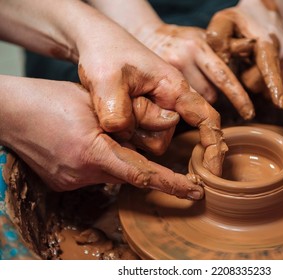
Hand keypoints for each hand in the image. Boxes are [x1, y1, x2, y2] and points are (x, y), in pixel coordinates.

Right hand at [0, 76, 204, 198]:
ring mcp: (72, 181)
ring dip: (119, 157)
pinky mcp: (64, 183)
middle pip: (130, 172)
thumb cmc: (50, 99)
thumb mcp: (94, 102)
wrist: (9, 113)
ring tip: (102, 134)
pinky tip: (90, 142)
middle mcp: (83, 173)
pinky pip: (96, 174)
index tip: (194, 191)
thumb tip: (158, 129)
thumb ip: (128, 118)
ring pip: (113, 173)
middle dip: (143, 162)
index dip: (172, 184)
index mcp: (92, 151)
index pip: (143, 173)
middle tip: (151, 147)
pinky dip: (103, 161)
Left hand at [76, 20, 226, 175]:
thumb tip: (126, 133)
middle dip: (138, 128)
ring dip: (125, 128)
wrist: (97, 43)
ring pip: (148, 141)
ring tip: (110, 101)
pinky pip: (136, 137)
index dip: (213, 145)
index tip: (214, 170)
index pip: (206, 118)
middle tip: (114, 98)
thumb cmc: (107, 52)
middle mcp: (170, 103)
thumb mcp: (107, 78)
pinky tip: (109, 111)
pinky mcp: (143, 117)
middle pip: (163, 139)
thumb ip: (118, 109)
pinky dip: (121, 130)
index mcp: (174, 88)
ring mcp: (156, 112)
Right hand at [138, 24, 254, 119]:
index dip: (238, 97)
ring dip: (197, 99)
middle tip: (205, 86)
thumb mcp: (205, 38)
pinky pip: (178, 103)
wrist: (147, 34)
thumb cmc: (184, 40)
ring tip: (189, 85)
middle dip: (213, 95)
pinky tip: (177, 90)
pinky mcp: (157, 82)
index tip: (249, 112)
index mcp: (199, 45)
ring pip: (195, 101)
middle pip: (209, 94)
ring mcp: (168, 71)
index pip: (223, 77)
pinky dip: (182, 101)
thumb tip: (247, 58)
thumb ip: (224, 50)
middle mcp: (183, 58)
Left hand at [207, 0, 282, 108]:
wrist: (265, 10)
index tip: (280, 105)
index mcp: (267, 44)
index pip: (270, 70)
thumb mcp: (223, 22)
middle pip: (262, 86)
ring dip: (259, 82)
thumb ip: (217, 39)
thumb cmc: (240, 18)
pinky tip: (265, 72)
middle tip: (243, 62)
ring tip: (253, 63)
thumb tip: (221, 61)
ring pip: (271, 89)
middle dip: (247, 80)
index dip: (274, 87)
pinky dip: (273, 85)